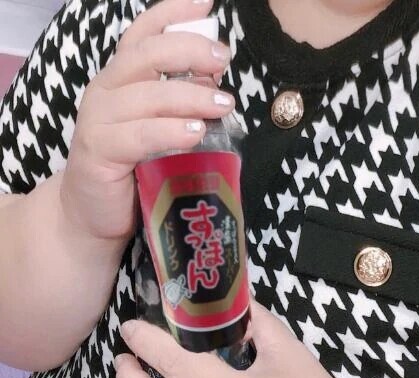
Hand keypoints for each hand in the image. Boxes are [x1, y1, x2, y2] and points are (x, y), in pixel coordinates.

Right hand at [60, 0, 233, 241]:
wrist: (93, 215)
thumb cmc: (132, 171)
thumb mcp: (158, 131)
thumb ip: (179, 106)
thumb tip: (216, 83)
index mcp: (121, 80)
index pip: (143, 35)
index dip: (172, 13)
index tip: (207, 4)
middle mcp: (107, 91)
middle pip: (147, 56)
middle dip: (190, 52)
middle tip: (224, 61)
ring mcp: (99, 120)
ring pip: (147, 96)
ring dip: (191, 96)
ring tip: (225, 105)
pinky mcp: (98, 153)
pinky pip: (139, 135)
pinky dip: (169, 131)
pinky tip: (196, 132)